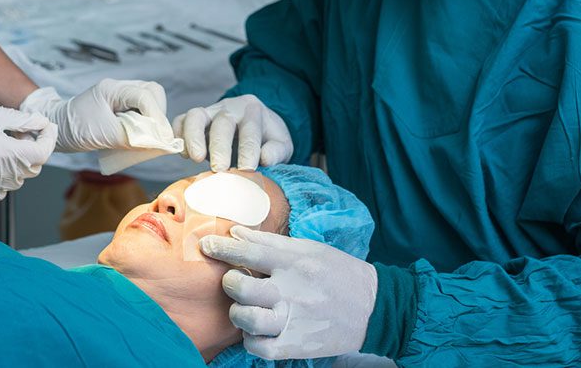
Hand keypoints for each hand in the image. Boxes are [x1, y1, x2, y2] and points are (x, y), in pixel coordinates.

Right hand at [0, 102, 56, 201]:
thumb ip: (22, 121)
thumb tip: (43, 123)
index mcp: (6, 154)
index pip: (43, 153)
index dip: (49, 139)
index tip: (46, 128)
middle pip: (33, 167)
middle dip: (34, 149)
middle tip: (23, 131)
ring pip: (18, 178)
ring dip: (19, 162)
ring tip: (4, 143)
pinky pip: (1, 188)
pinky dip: (4, 175)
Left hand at [20, 79, 169, 152]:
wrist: (55, 128)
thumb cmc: (74, 128)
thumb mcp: (102, 134)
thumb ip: (130, 137)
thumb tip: (154, 142)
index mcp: (113, 89)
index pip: (145, 96)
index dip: (157, 117)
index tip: (162, 137)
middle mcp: (118, 88)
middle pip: (152, 92)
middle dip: (158, 114)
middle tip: (156, 135)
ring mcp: (119, 96)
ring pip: (148, 101)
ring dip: (152, 119)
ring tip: (148, 137)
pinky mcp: (119, 107)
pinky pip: (140, 110)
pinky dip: (145, 123)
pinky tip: (140, 135)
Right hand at [173, 95, 291, 171]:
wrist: (255, 126)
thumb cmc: (267, 139)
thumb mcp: (282, 145)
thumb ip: (277, 151)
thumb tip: (265, 158)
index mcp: (254, 112)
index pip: (250, 129)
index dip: (248, 150)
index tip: (247, 169)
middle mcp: (231, 108)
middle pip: (222, 122)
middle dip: (220, 146)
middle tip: (220, 169)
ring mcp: (210, 111)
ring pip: (196, 116)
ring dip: (194, 137)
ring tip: (196, 159)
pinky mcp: (195, 119)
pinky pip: (181, 121)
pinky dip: (179, 136)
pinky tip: (184, 154)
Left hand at [199, 226, 374, 358]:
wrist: (374, 308)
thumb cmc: (339, 274)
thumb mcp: (311, 249)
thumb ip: (271, 242)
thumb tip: (235, 233)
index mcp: (296, 261)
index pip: (249, 250)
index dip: (222, 247)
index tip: (206, 244)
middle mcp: (292, 290)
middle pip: (240, 285)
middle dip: (230, 281)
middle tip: (235, 281)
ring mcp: (293, 319)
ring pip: (245, 318)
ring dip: (237, 312)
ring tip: (243, 308)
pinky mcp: (296, 344)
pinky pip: (258, 347)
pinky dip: (250, 340)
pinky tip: (255, 331)